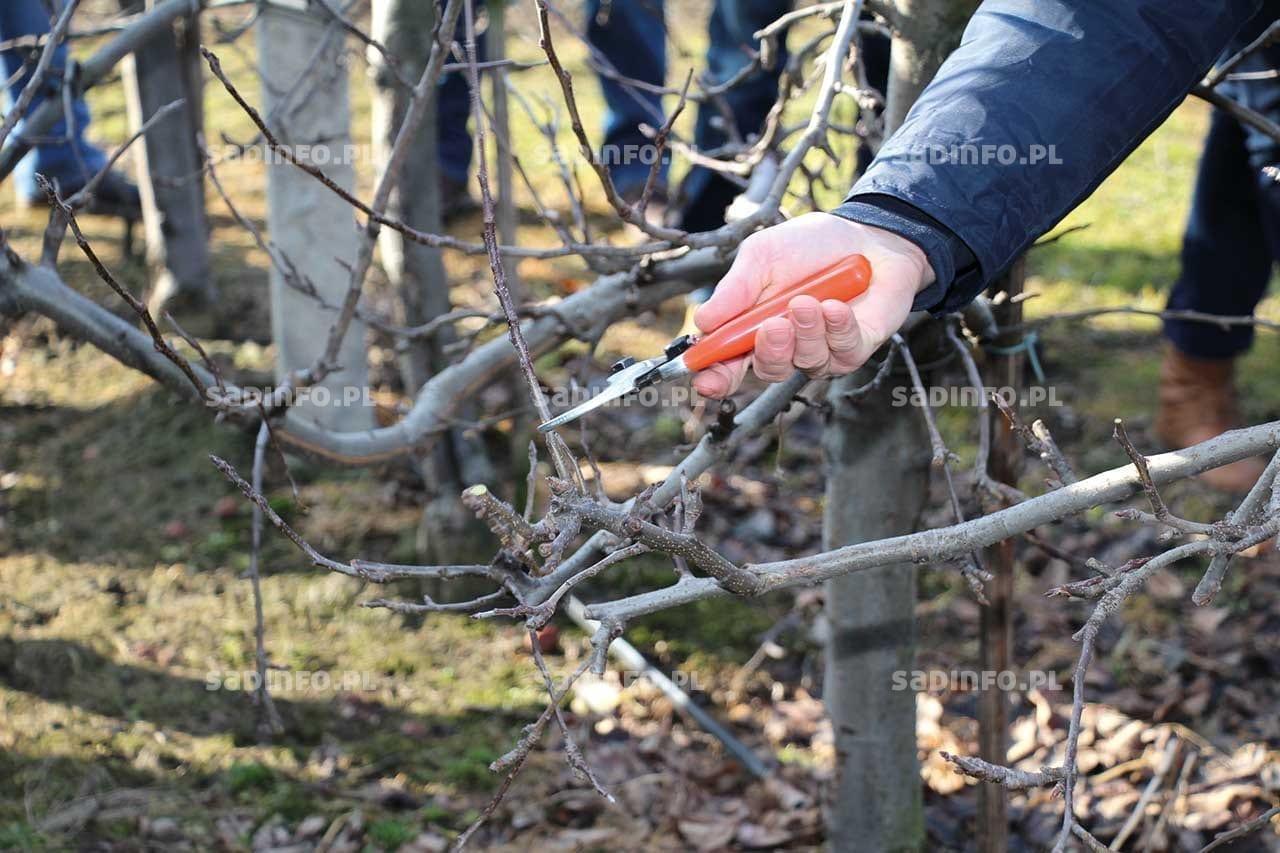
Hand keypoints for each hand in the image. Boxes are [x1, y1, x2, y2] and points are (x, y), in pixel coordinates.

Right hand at [691, 212, 934, 397]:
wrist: (867, 234)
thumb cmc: (811, 246)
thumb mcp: (762, 256)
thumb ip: (734, 289)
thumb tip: (703, 321)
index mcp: (754, 328)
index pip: (729, 365)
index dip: (716, 377)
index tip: (706, 378)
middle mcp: (787, 347)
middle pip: (768, 370)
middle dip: (769, 351)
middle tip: (773, 325)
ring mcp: (821, 351)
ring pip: (806, 362)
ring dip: (806, 332)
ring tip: (809, 300)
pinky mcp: (855, 349)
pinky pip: (843, 351)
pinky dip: (837, 328)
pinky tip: (836, 305)